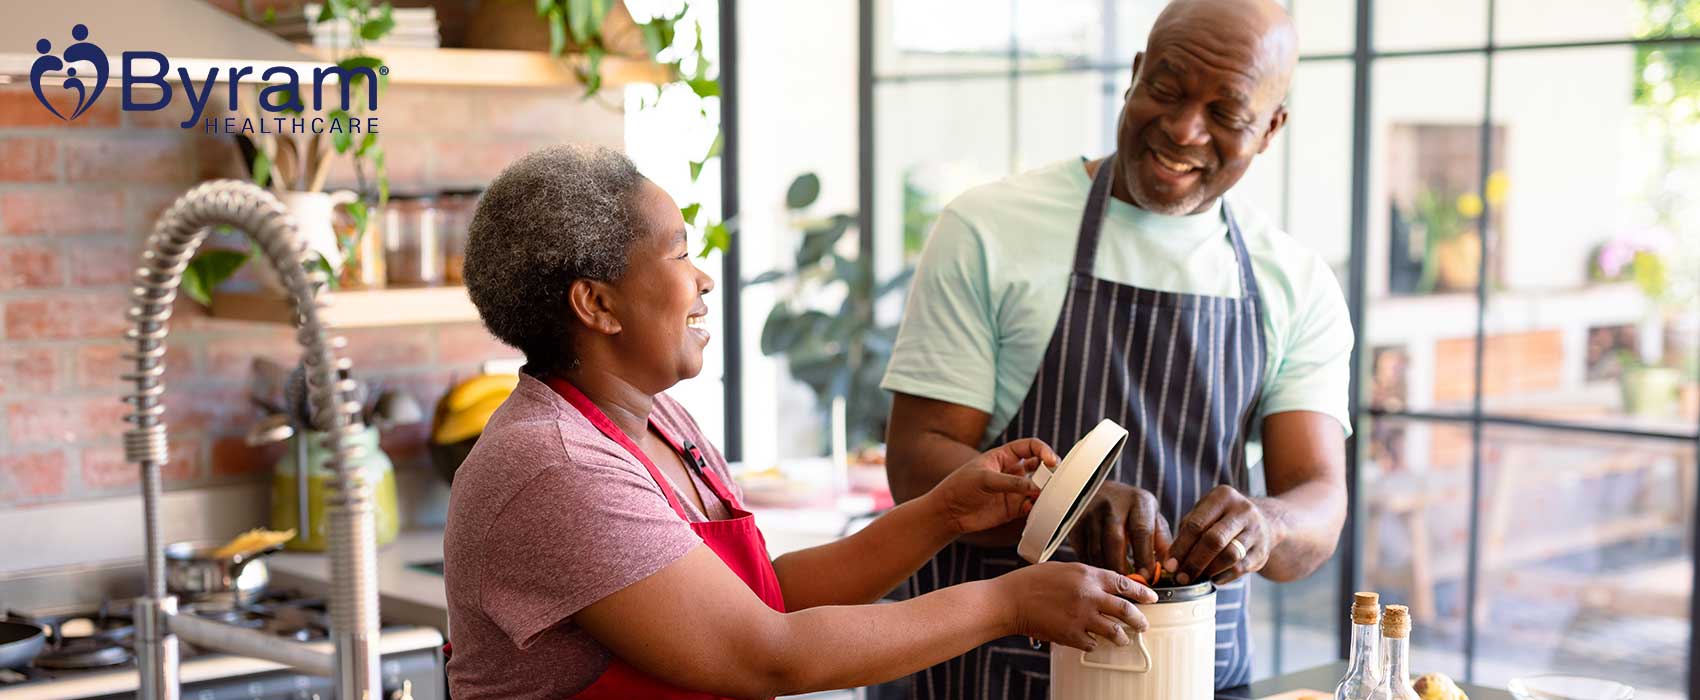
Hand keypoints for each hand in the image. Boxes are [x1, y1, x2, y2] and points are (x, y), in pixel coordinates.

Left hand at [926, 438, 1057, 534]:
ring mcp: (1014, 490)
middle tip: (1053, 480)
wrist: (948, 512)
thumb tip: (1036, 486)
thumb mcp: (984, 479)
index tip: (1051, 460)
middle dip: (1049, 472)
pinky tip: (1031, 508)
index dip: (1043, 450)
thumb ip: (1010, 482)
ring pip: (1038, 488)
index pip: (1030, 447)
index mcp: (1004, 456)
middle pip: (1040, 467)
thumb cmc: (960, 486)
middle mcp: (1012, 472)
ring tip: (1043, 496)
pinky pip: (1032, 506)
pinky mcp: (1013, 508)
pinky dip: (1036, 507)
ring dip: (1044, 491)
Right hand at [995, 562, 1154, 651]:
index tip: (1151, 598)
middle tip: (1143, 625)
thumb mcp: (1064, 568)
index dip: (1141, 592)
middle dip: (1139, 620)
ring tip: (1122, 639)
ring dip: (1121, 637)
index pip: (1123, 583)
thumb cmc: (1032, 582)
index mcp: (1087, 575)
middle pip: (1126, 609)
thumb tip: (1104, 586)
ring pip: (1114, 631)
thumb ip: (1086, 577)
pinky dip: (1094, 644)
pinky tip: (1091, 641)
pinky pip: (1092, 644)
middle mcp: (1089, 595)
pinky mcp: (1071, 634)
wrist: (1011, 599)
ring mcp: (1081, 616)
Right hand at [1067, 482, 1171, 578]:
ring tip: (1115, 588)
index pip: (1141, 531)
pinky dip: (1091, 566)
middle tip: (1129, 588)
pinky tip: (1100, 576)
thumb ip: (1162, 542)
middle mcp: (1112, 505)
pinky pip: (1082, 551)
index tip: (1147, 577)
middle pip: (1115, 541)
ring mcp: (1091, 513)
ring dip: (1106, 571)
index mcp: (1137, 502)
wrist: (1101, 491)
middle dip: (1122, 567)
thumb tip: (1170, 568)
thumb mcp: (1152, 518)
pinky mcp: (1076, 523)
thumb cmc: (1132, 510)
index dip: (1144, 556)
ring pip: (1096, 549)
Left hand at [1166, 485, 1275, 585]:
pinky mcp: (1262, 551)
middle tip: (1181, 577)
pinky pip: (1240, 569)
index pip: (1196, 524)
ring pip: (1230, 556)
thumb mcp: (1205, 512)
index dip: (1181, 547)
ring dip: (1209, 571)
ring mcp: (1256, 530)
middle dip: (1194, 562)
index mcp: (1223, 496)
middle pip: (1214, 540)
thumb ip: (1187, 530)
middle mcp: (1242, 510)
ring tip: (1195, 578)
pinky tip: (1212, 578)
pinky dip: (1223, 576)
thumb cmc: (1222, 518)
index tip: (1170, 565)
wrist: (1264, 520)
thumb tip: (1172, 560)